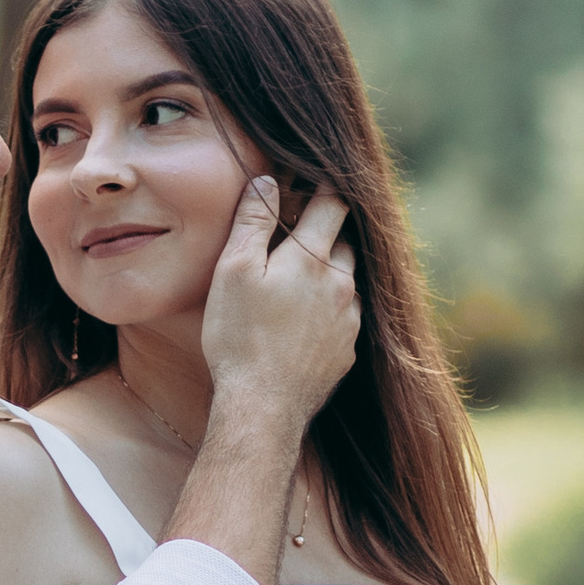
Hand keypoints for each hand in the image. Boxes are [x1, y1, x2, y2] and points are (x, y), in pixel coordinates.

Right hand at [200, 176, 358, 430]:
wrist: (262, 407)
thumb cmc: (240, 337)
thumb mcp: (234, 270)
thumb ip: (254, 221)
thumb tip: (268, 180)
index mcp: (313, 258)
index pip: (332, 203)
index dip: (323, 185)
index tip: (312, 177)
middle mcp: (341, 284)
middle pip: (344, 241)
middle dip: (326, 230)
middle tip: (300, 229)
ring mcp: (350, 320)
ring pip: (348, 280)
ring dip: (331, 271)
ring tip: (303, 277)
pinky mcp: (347, 351)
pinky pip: (346, 317)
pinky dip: (331, 309)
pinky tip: (306, 320)